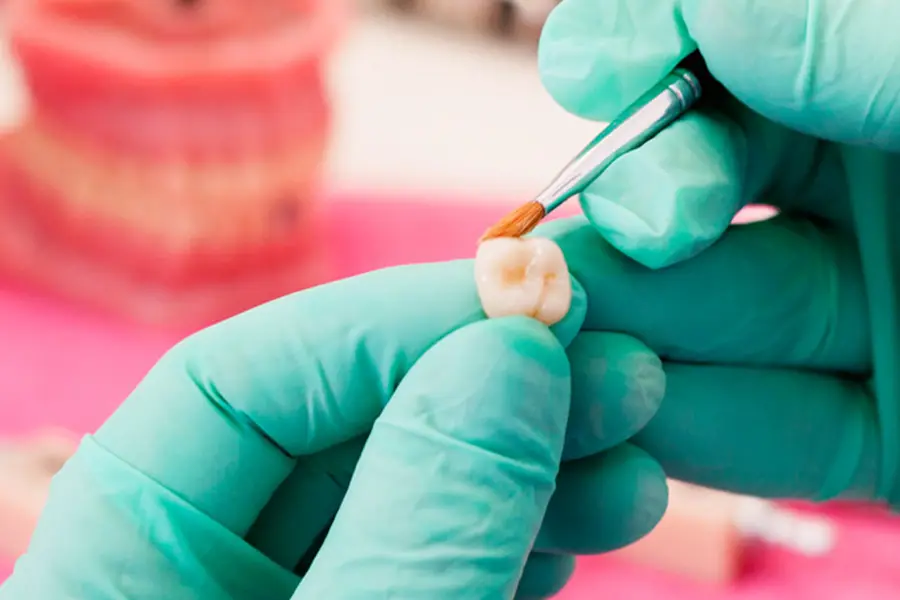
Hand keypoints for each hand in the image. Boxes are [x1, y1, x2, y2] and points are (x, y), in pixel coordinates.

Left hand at [0, 258, 667, 598]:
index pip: (238, 384)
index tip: (517, 302)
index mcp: (122, 566)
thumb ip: (418, 519)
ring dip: (533, 461)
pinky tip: (589, 510)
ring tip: (638, 445)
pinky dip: (522, 535)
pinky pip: (446, 561)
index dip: (382, 325)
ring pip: (415, 495)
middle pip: (346, 433)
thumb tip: (503, 356)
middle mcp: (204, 578)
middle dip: (488, 390)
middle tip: (615, 364)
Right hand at [538, 0, 899, 506]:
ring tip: (568, 343)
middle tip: (598, 242)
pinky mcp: (887, 431)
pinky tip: (635, 421)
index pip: (723, 53)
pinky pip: (781, 432)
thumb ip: (855, 45)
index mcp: (876, 80)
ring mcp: (869, 314)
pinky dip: (706, 431)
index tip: (587, 72)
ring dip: (636, 335)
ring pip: (719, 321)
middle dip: (635, 214)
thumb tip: (712, 9)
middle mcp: (867, 190)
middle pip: (701, 191)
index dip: (641, 52)